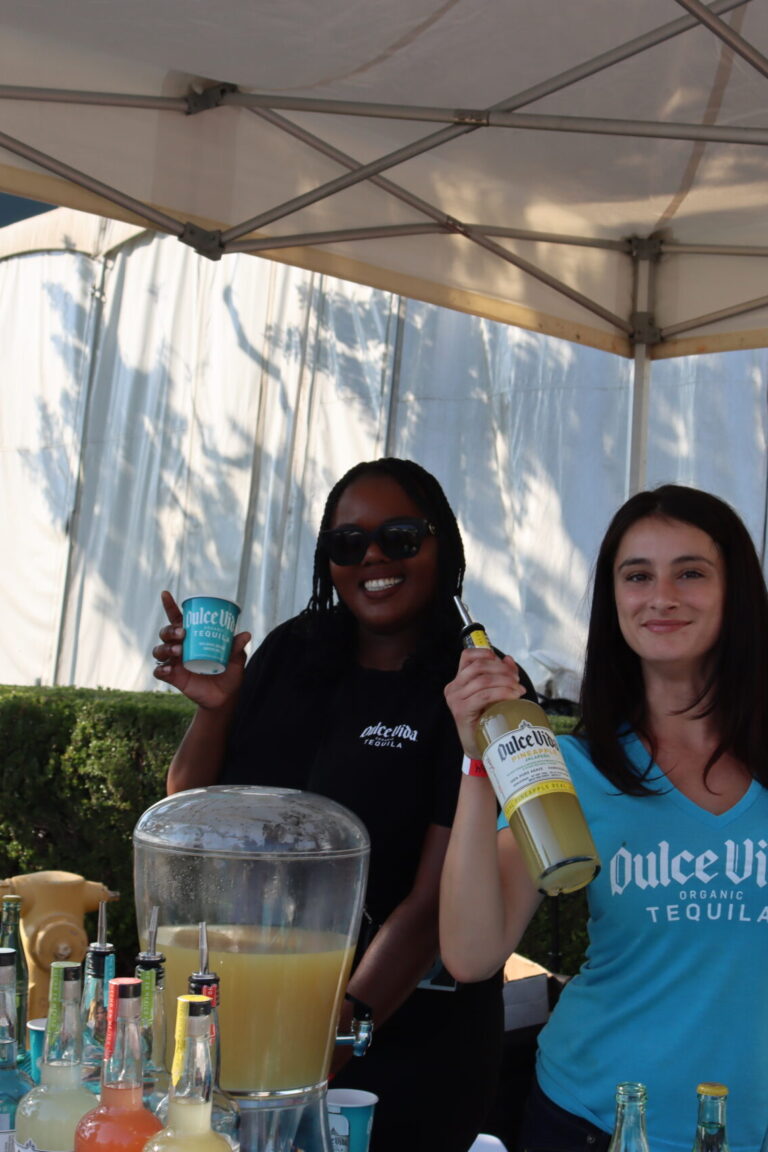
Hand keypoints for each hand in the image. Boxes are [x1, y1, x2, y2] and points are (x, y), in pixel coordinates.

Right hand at [152, 590, 250, 708]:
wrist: (225, 697)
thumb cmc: (229, 673)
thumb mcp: (235, 660)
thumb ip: (236, 648)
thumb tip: (246, 634)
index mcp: (192, 637)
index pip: (177, 618)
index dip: (169, 605)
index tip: (165, 593)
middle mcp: (180, 646)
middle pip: (165, 633)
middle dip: (170, 630)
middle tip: (183, 633)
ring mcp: (174, 662)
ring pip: (159, 650)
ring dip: (166, 648)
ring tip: (178, 651)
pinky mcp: (172, 677)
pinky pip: (159, 671)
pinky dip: (161, 669)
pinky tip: (169, 668)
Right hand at [444, 648, 524, 757]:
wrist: (479, 747)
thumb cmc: (486, 720)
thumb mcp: (494, 693)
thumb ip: (501, 675)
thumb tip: (508, 659)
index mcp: (458, 681)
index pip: (467, 656)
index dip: (486, 653)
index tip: (504, 663)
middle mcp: (453, 687)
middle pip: (479, 666)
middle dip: (502, 670)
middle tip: (517, 681)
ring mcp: (455, 698)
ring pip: (483, 680)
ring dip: (505, 682)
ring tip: (519, 691)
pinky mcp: (461, 710)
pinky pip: (484, 695)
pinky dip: (501, 693)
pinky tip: (513, 697)